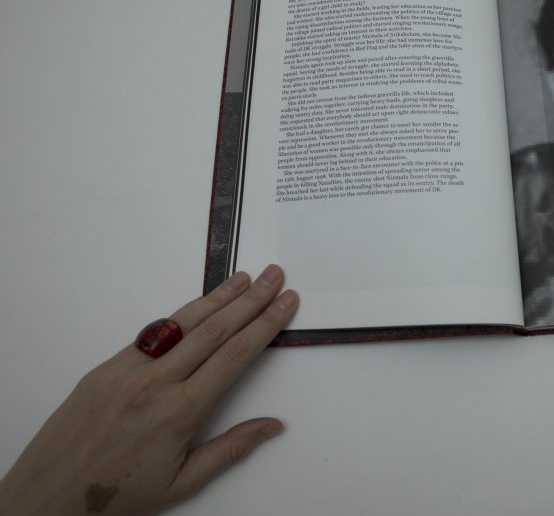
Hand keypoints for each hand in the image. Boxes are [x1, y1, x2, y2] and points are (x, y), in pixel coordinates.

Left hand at [0, 265, 297, 515]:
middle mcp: (155, 384)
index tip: (285, 304)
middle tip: (275, 276)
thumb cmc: (118, 495)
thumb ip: (231, 449)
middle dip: (251, 300)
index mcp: (179, 413)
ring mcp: (127, 371)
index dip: (265, 325)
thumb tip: (273, 425)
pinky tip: (200, 305)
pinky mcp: (105, 368)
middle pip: (215, 330)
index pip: (235, 356)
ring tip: (244, 278)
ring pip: (183, 324)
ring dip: (218, 298)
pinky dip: (181, 316)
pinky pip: (152, 335)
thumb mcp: (183, 482)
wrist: (50, 496)